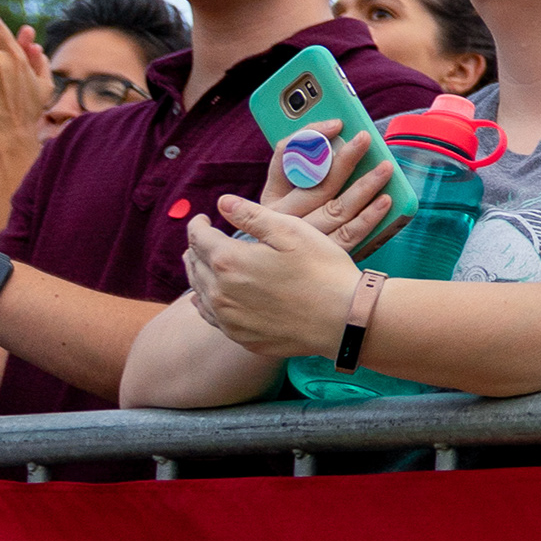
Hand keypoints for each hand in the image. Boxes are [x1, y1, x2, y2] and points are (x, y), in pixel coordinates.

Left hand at [183, 197, 362, 360]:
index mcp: (229, 261)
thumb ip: (252, 215)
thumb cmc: (323, 270)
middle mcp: (220, 293)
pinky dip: (208, 302)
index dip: (198, 225)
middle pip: (194, 265)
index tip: (204, 219)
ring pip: (199, 292)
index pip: (198, 238)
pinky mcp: (241, 337)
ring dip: (199, 274)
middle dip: (196, 248)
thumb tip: (222, 203)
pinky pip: (212, 317)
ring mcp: (229, 319)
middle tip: (203, 240)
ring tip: (206, 264)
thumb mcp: (292, 231)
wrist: (345, 319)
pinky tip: (212, 298)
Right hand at [259, 119, 398, 253]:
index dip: (311, 137)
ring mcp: (306, 238)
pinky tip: (387, 200)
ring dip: (364, 186)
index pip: (286, 157)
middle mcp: (284, 217)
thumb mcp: (284, 194)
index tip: (337, 123)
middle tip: (366, 138)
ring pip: (337, 209)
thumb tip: (336, 134)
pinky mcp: (326, 254)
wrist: (281, 272)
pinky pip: (350, 235)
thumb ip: (302, 165)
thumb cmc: (284, 225)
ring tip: (386, 168)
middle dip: (344, 158)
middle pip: (317, 183)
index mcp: (272, 196)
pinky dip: (370, 217)